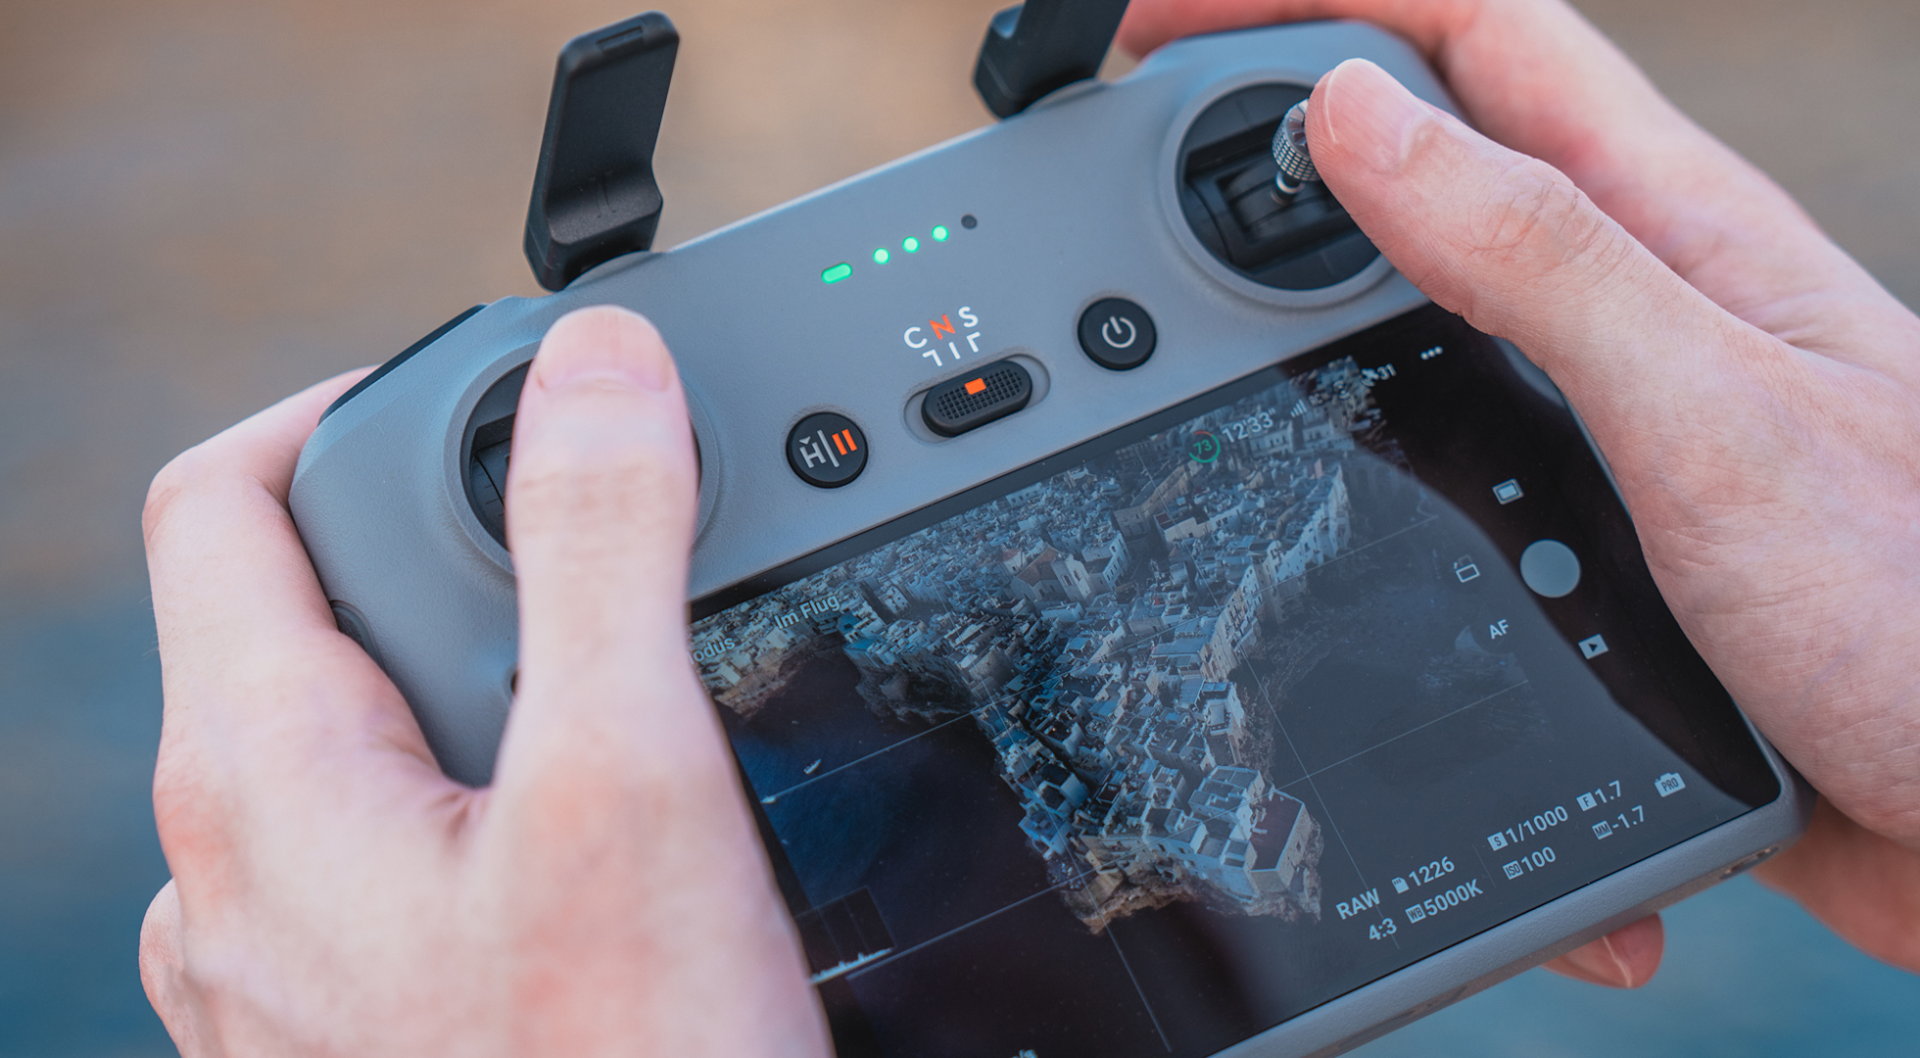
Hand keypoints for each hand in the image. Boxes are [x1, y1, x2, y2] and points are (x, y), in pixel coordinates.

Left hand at [138, 307, 830, 1055]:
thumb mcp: (626, 777)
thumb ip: (601, 548)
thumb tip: (594, 368)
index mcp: (258, 773)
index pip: (226, 497)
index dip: (343, 401)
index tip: (470, 397)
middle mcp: (227, 868)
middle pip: (284, 613)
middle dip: (428, 542)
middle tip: (580, 544)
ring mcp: (271, 962)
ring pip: (335, 740)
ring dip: (453, 675)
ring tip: (599, 692)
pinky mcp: (342, 1023)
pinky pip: (368, 849)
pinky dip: (461, 789)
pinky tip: (574, 845)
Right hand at [1121, 0, 1919, 979]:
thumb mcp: (1708, 418)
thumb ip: (1540, 261)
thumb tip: (1359, 120)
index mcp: (1670, 232)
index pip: (1476, 36)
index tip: (1170, 20)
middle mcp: (1637, 309)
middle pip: (1429, 156)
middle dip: (1275, 133)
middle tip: (1141, 168)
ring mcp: (1614, 422)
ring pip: (1422, 309)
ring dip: (1300, 299)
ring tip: (1186, 330)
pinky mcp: (1597, 534)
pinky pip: (1449, 456)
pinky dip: (1363, 451)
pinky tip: (1324, 479)